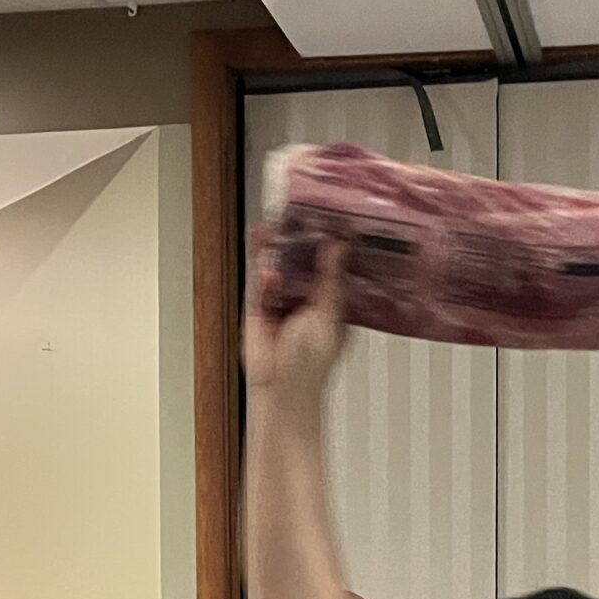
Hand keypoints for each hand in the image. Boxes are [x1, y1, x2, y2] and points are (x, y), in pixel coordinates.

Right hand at [242, 232, 349, 407]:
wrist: (281, 386)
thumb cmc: (311, 361)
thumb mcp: (329, 314)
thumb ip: (332, 279)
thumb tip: (339, 246)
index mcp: (332, 300)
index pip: (333, 265)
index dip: (332, 242)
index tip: (332, 216)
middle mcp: (308, 296)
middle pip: (302, 260)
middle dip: (298, 239)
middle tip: (295, 212)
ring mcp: (283, 299)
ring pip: (278, 266)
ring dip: (274, 248)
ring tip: (270, 228)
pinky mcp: (260, 305)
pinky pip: (258, 282)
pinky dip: (261, 271)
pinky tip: (266, 267)